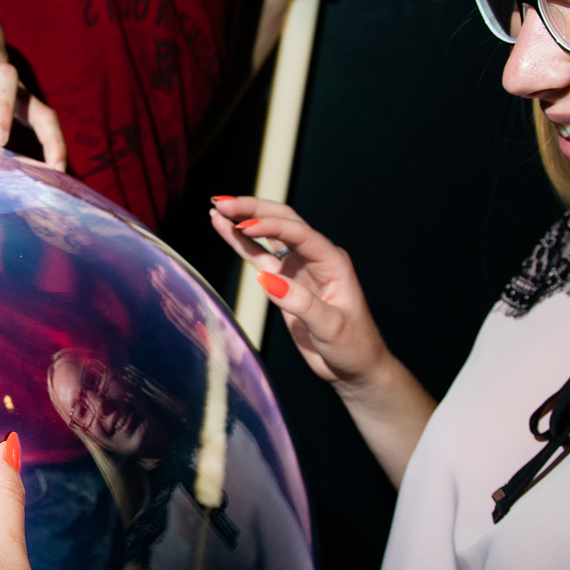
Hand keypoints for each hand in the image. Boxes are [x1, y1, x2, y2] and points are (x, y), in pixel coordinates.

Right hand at [209, 196, 392, 387]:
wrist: (353, 367)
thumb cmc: (353, 346)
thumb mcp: (332, 328)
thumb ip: (302, 304)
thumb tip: (267, 279)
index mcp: (332, 261)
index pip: (298, 233)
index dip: (270, 226)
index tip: (243, 225)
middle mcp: (314, 257)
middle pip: (282, 222)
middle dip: (252, 210)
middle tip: (222, 203)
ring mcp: (297, 268)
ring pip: (267, 235)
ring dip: (243, 220)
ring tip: (216, 208)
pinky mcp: (284, 282)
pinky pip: (258, 256)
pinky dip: (240, 243)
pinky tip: (223, 228)